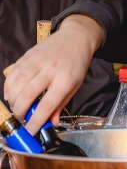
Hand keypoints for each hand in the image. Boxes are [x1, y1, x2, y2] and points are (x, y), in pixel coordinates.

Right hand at [3, 15, 103, 133]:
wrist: (76, 37)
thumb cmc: (76, 63)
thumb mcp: (75, 86)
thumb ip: (61, 105)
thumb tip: (51, 123)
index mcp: (65, 80)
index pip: (47, 104)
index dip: (36, 121)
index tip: (31, 131)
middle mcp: (50, 69)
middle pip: (28, 95)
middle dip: (20, 112)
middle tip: (22, 119)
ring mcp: (38, 61)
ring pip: (17, 84)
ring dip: (12, 100)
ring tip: (17, 107)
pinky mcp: (28, 55)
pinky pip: (13, 73)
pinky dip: (8, 87)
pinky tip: (12, 94)